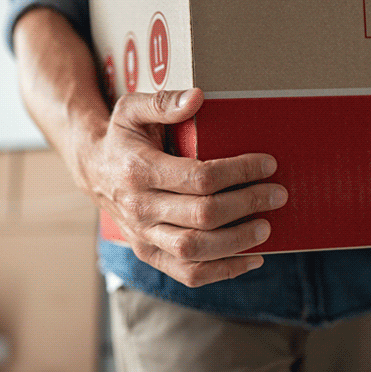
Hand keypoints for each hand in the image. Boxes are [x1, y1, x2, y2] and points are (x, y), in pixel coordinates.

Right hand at [79, 88, 287, 286]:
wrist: (93, 170)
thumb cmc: (121, 138)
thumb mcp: (131, 109)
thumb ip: (163, 102)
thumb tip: (197, 98)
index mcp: (138, 170)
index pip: (198, 177)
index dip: (239, 172)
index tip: (267, 164)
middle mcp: (139, 208)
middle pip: (203, 215)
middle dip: (247, 204)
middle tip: (277, 194)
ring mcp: (143, 235)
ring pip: (195, 249)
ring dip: (238, 241)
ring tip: (266, 227)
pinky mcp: (148, 253)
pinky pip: (188, 273)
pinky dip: (223, 271)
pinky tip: (251, 259)